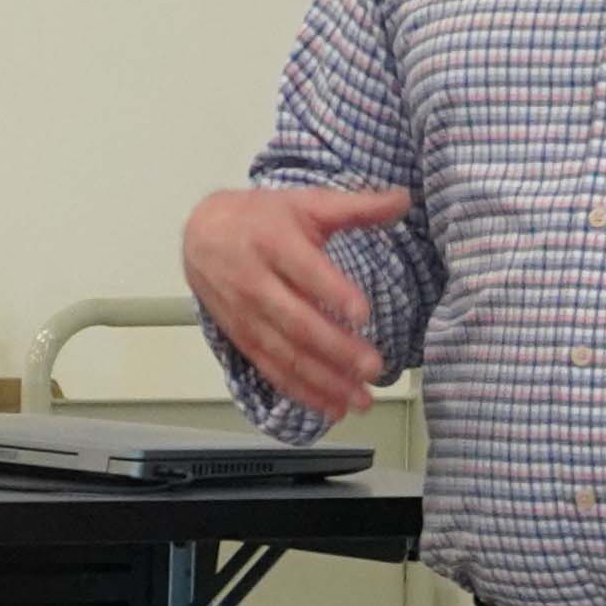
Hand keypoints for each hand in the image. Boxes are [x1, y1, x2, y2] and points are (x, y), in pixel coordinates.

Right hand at [179, 182, 413, 420]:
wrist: (201, 235)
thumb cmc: (261, 219)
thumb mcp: (306, 204)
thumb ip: (356, 206)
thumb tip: (403, 199)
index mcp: (273, 242)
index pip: (305, 271)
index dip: (333, 293)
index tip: (363, 314)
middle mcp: (255, 282)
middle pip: (297, 322)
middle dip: (336, 350)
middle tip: (373, 367)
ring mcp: (246, 316)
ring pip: (286, 354)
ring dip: (324, 381)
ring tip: (360, 399)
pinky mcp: (242, 338)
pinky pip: (272, 370)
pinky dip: (301, 392)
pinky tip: (331, 406)